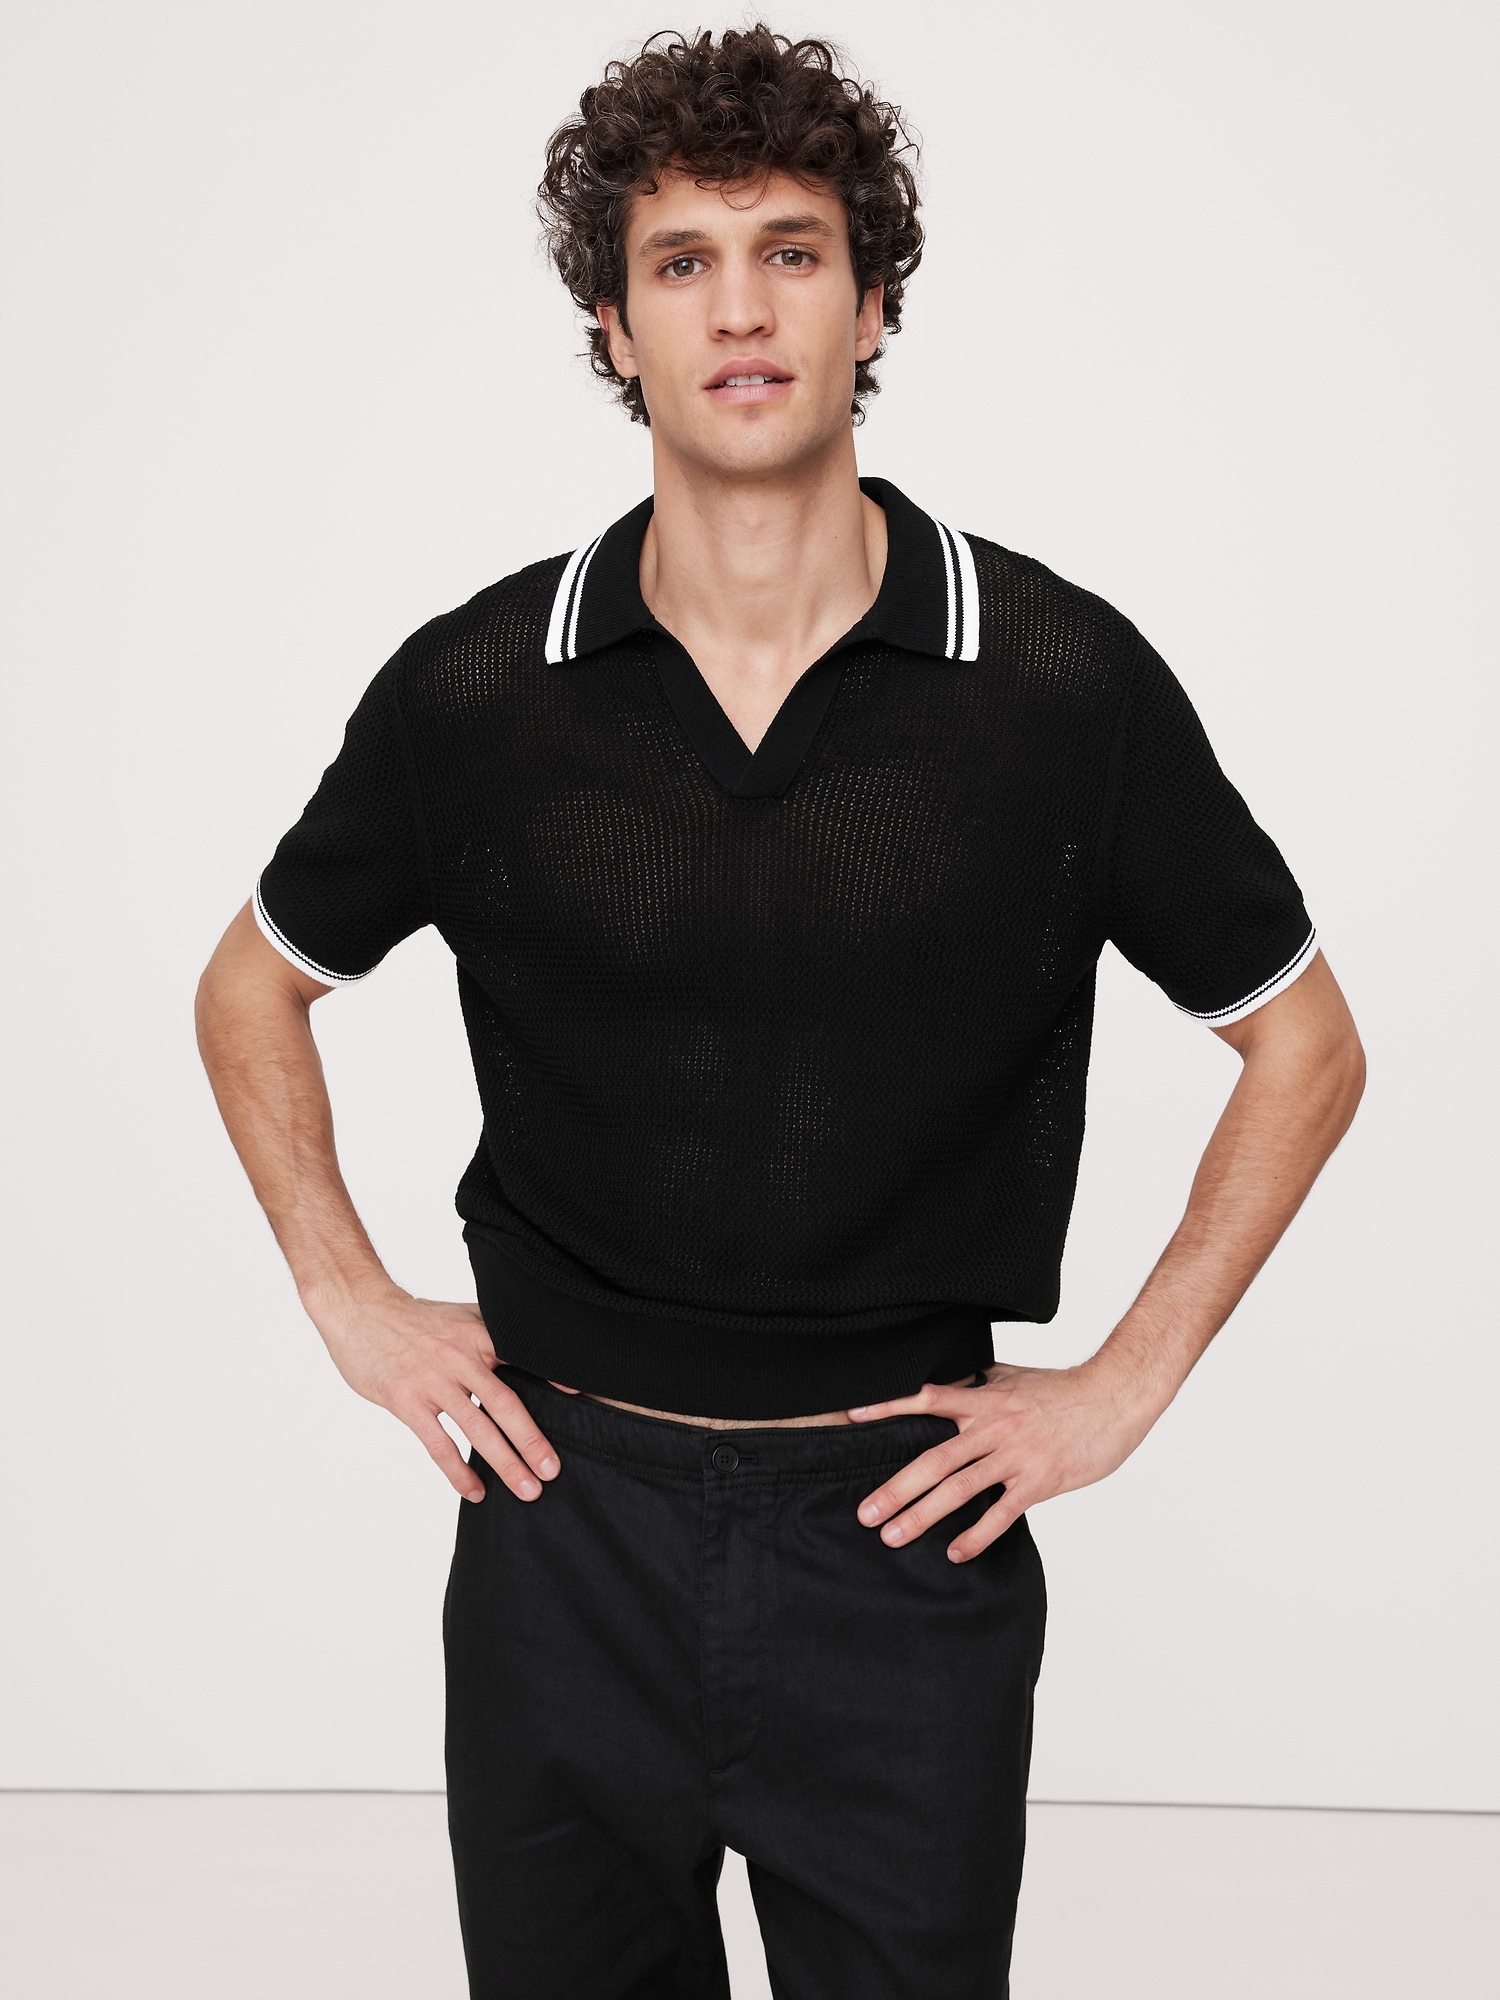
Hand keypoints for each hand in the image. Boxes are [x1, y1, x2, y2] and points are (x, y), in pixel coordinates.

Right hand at [310, 1281, 577, 1503]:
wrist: (361, 1310)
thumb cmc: (418, 1319)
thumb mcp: (463, 1315)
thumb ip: (499, 1334)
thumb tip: (541, 1359)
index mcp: (479, 1334)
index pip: (523, 1357)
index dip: (552, 1377)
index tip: (582, 1400)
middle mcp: (460, 1357)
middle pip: (504, 1405)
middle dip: (531, 1441)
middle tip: (552, 1471)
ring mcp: (432, 1381)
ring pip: (476, 1429)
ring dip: (503, 1464)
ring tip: (525, 1490)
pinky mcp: (407, 1401)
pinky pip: (438, 1444)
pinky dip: (458, 1471)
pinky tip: (474, 1490)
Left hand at [848, 1357, 1161, 1561]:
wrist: (1114, 1397)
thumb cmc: (1063, 1390)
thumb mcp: (1013, 1379)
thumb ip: (978, 1386)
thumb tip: (946, 1385)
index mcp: (984, 1399)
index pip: (926, 1398)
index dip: (888, 1405)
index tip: (851, 1417)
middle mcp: (994, 1427)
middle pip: (934, 1459)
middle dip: (896, 1488)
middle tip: (865, 1512)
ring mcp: (1016, 1455)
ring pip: (960, 1488)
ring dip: (923, 1515)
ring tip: (893, 1536)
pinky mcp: (1039, 1480)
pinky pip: (1001, 1513)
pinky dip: (976, 1535)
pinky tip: (955, 1552)